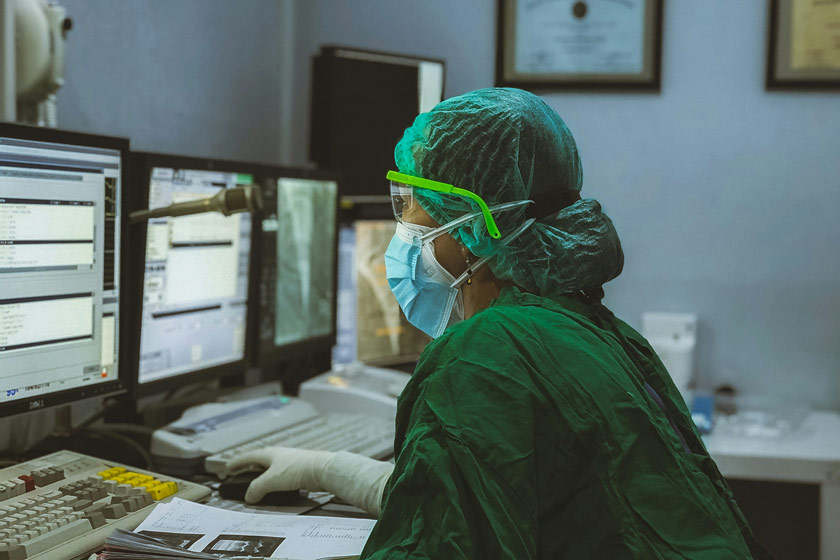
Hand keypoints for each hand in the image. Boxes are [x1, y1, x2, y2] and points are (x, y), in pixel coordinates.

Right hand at [226, 446, 395, 513]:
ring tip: (256, 485)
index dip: (236, 462)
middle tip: (239, 475)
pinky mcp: (298, 470)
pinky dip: (273, 481)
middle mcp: (279, 455)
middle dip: (248, 468)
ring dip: (261, 476)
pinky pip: (280, 475)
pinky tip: (275, 488)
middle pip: (259, 461)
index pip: (248, 456)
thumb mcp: (271, 480)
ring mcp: (289, 462)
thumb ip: (256, 489)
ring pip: (270, 468)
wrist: (323, 469)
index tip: (227, 467)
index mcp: (269, 454)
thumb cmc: (298, 469)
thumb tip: (249, 497)